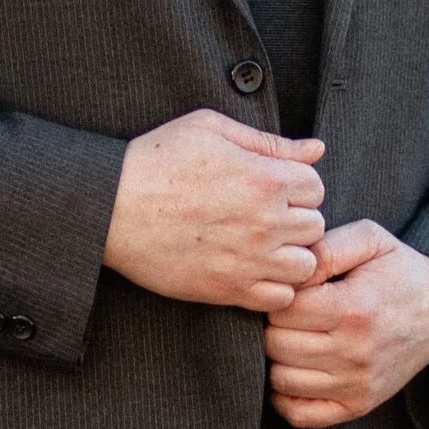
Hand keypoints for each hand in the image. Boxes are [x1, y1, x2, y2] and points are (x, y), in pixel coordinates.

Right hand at [105, 109, 324, 312]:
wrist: (111, 207)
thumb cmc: (157, 159)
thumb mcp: (211, 129)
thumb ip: (269, 141)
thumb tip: (317, 149)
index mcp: (265, 178)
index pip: (316, 187)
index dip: (296, 185)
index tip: (271, 187)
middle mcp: (265, 222)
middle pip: (315, 227)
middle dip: (295, 219)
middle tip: (263, 215)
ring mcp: (249, 260)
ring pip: (305, 266)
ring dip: (290, 256)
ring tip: (263, 245)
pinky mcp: (228, 289)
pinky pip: (280, 299)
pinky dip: (274, 287)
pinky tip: (252, 269)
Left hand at [264, 220, 428, 428]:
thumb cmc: (399, 270)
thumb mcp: (369, 239)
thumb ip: (325, 248)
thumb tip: (290, 273)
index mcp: (353, 309)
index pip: (283, 312)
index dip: (280, 298)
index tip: (295, 292)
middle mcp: (355, 352)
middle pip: (277, 346)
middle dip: (275, 327)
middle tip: (292, 315)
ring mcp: (357, 384)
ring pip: (282, 380)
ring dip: (279, 359)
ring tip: (297, 339)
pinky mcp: (359, 405)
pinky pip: (301, 414)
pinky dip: (287, 397)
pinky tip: (297, 371)